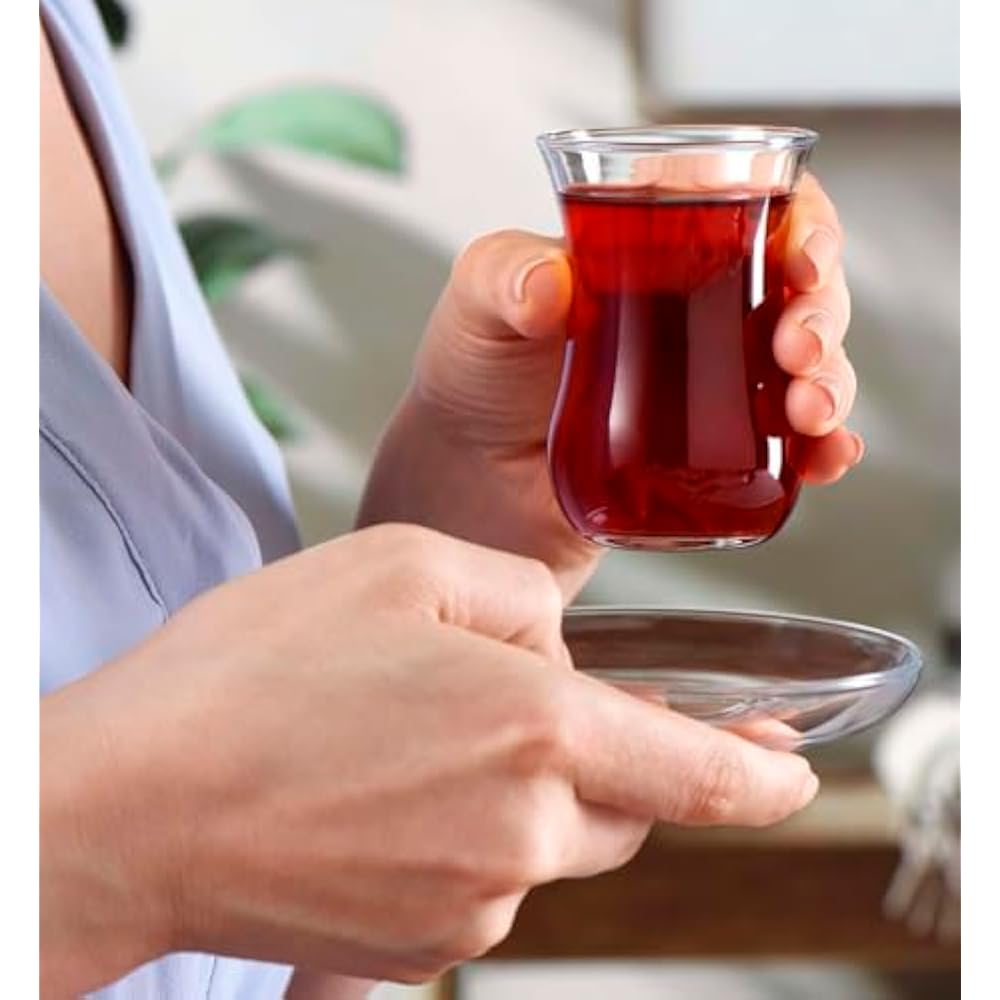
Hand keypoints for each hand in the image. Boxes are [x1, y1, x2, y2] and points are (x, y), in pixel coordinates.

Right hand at [41, 524, 817, 993]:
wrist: (137, 802)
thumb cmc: (259, 671)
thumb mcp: (404, 563)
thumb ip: (520, 597)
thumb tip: (556, 646)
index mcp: (536, 729)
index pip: (693, 772)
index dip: (756, 778)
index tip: (791, 775)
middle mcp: (524, 832)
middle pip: (620, 804)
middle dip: (601, 756)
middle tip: (512, 706)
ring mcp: (475, 902)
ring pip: (550, 841)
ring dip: (517, 789)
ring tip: (406, 739)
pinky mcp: (423, 943)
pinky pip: (487, 879)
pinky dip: (464, 832)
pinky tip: (379, 790)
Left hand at [359, 173, 859, 595]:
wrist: (467, 480)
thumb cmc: (473, 376)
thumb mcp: (475, 306)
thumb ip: (501, 276)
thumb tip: (551, 283)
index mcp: (658, 257)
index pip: (757, 214)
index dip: (804, 224)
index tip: (801, 255)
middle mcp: (698, 319)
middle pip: (801, 293)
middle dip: (821, 313)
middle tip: (794, 346)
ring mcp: (711, 392)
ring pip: (808, 371)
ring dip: (831, 384)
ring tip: (804, 411)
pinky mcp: (712, 460)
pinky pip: (789, 451)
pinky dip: (822, 452)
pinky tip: (826, 460)